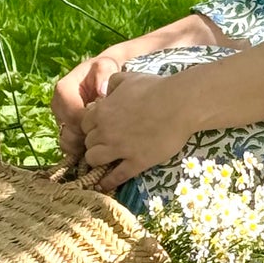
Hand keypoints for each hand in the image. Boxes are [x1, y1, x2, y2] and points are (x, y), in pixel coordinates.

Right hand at [51, 42, 146, 161]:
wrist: (102, 75)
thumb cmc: (104, 71)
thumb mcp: (105, 65)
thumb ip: (104, 74)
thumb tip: (102, 91)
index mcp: (63, 90)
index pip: (74, 116)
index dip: (91, 124)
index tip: (107, 122)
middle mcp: (57, 106)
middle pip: (69, 132)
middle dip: (88, 135)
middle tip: (107, 133)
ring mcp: (60, 119)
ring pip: (68, 142)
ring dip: (85, 145)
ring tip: (102, 139)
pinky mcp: (66, 128)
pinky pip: (70, 145)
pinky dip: (83, 148)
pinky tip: (98, 143)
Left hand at [79, 66, 200, 188]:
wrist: (180, 105)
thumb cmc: (157, 88)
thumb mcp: (130, 78)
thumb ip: (113, 83)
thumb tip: (106, 91)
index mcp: (102, 111)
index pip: (84, 124)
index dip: (93, 126)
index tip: (102, 127)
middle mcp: (106, 131)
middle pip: (88, 142)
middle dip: (95, 142)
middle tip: (107, 142)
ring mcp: (120, 148)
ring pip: (93, 159)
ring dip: (97, 159)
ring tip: (105, 160)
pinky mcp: (136, 162)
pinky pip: (115, 176)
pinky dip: (108, 181)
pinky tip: (105, 184)